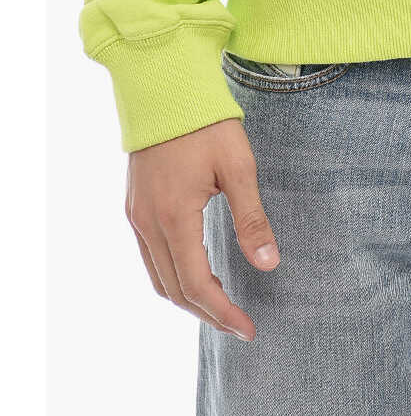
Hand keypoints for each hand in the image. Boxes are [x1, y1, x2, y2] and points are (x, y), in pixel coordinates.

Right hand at [125, 118, 279, 340]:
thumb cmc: (206, 122)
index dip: (223, 313)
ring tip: (221, 307)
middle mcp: (147, 224)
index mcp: (174, 218)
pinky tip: (197, 272)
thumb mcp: (238, 166)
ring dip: (187, 298)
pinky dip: (173, 275)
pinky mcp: (135, 206)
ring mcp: (136, 216)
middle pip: (174, 290)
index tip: (249, 329)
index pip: (197, 285)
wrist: (165, 86)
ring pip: (158, 277)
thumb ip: (252, 218)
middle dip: (207, 313)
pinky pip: (150, 256)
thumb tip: (269, 264)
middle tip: (239, 325)